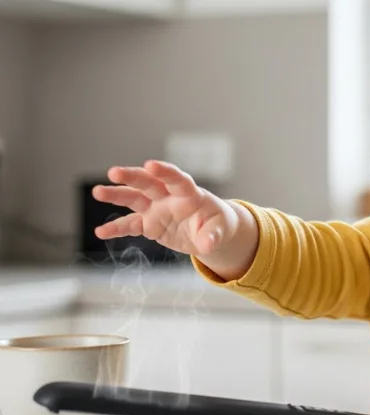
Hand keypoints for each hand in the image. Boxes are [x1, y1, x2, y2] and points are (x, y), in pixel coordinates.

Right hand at [92, 160, 238, 256]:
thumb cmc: (216, 224)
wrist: (209, 232)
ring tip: (98, 192)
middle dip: (132, 177)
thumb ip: (213, 236)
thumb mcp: (220, 230)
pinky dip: (116, 228)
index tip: (150, 165)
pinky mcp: (149, 224)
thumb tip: (208, 245)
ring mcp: (156, 209)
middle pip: (148, 183)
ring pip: (134, 198)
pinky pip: (130, 225)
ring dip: (116, 195)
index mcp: (189, 194)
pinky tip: (101, 232)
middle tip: (113, 172)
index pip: (177, 179)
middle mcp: (169, 197)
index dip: (165, 171)